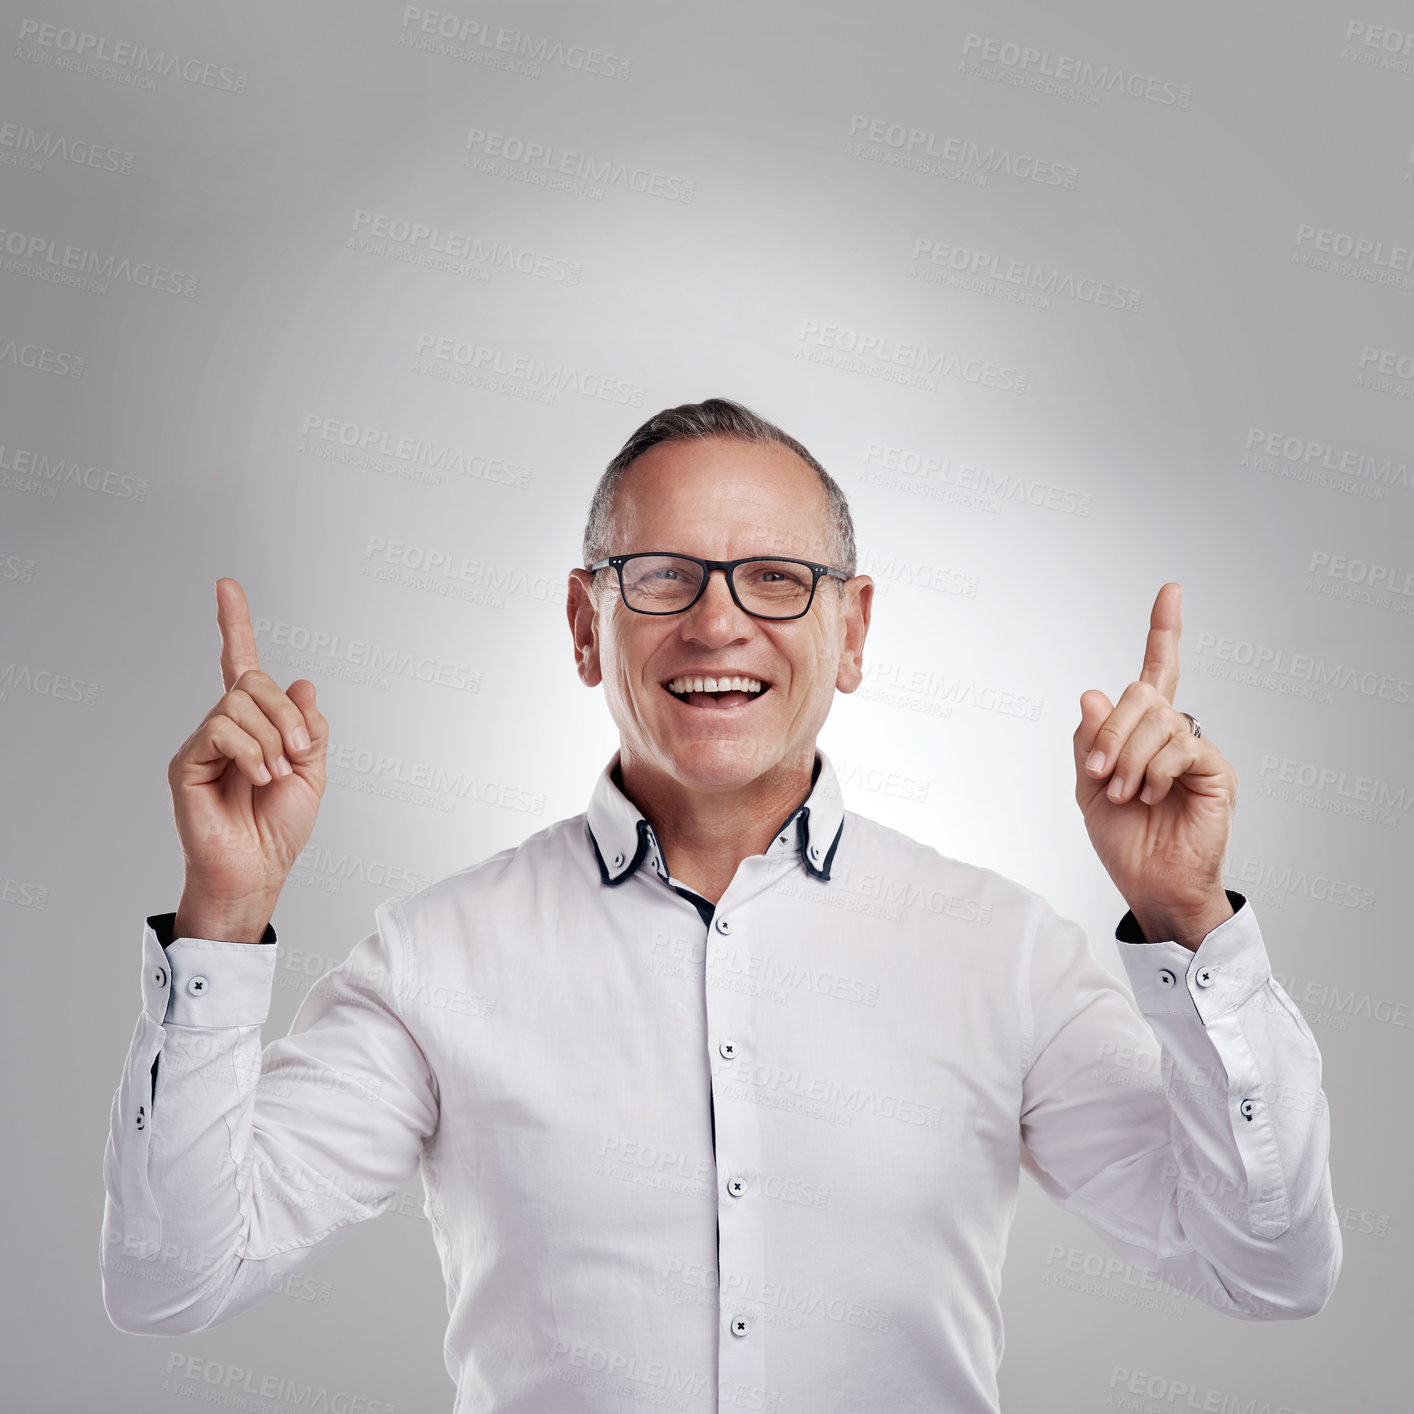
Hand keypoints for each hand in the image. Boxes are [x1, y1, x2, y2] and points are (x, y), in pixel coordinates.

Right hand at [168, 579, 327, 941]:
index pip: (241, 664)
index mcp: (256, 724)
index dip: (234, 624)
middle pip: (254, 682)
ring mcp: (204, 742)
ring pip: (238, 704)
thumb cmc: (279, 827)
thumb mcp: (313, 770)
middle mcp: (225, 726)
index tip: (226, 586)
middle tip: (299, 755)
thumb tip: (301, 683)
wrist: (259, 869)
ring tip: (277, 776)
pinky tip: (259, 779)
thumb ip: (309, 726)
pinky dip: (251, 752)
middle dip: (288, 715)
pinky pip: (221, 730)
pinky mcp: (188, 762)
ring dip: (272, 739)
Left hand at [1072, 582, 1236, 949]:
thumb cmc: (1123, 840)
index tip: (1171, 591)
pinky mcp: (1216, 771)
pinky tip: (1147, 794)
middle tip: (1098, 773)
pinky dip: (1154, 769)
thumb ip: (1089, 740)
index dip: (1163, 632)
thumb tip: (1092, 693)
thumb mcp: (1088, 787)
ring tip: (1121, 794)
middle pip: (1143, 693)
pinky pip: (1182, 745)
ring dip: (1127, 757)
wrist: (1149, 885)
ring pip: (1159, 719)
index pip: (1156, 671)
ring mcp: (1197, 751)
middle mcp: (1175, 734)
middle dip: (1111, 729)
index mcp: (1144, 733)